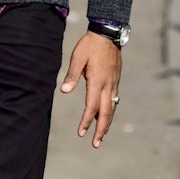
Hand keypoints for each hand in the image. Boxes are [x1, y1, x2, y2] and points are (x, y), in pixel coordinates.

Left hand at [59, 32, 121, 147]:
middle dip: (101, 130)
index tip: (81, 133)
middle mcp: (108, 85)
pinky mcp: (116, 80)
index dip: (86, 121)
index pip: (91, 106)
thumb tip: (64, 90)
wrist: (108, 33)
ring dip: (107, 123)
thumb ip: (71, 75)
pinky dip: (110, 112)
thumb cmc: (90, 45)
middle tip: (95, 144)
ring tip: (101, 136)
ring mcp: (114, 83)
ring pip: (112, 108)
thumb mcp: (77, 57)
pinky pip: (114, 100)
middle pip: (106, 113)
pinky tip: (106, 117)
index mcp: (97, 81)